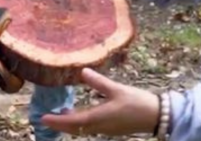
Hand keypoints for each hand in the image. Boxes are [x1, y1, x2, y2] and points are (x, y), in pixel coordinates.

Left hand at [42, 69, 159, 136]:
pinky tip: (79, 113)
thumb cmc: (138, 102)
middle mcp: (100, 127)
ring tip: (60, 113)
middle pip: (75, 128)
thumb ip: (99, 82)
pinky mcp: (110, 128)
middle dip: (60, 124)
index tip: (44, 118)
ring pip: (82, 129)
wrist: (156, 116)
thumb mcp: (117, 89)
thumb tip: (82, 71)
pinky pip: (90, 128)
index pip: (73, 121)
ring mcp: (105, 129)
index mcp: (100, 117)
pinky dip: (80, 123)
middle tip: (45, 119)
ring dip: (70, 123)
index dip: (57, 120)